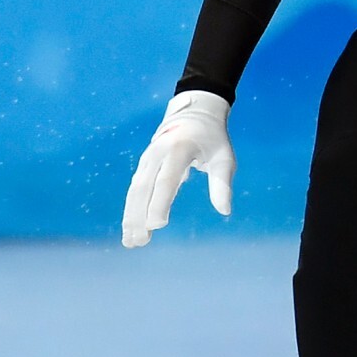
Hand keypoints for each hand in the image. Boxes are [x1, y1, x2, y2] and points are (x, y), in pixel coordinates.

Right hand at [121, 90, 234, 247]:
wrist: (194, 113)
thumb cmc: (213, 139)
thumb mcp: (224, 157)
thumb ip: (223, 183)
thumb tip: (225, 211)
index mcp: (179, 149)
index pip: (166, 181)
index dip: (160, 203)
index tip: (157, 225)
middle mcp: (158, 153)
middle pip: (144, 188)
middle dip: (139, 216)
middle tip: (140, 242)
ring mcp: (148, 159)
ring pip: (135, 190)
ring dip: (131, 216)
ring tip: (132, 242)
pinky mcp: (144, 166)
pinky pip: (134, 189)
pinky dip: (131, 209)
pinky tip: (131, 228)